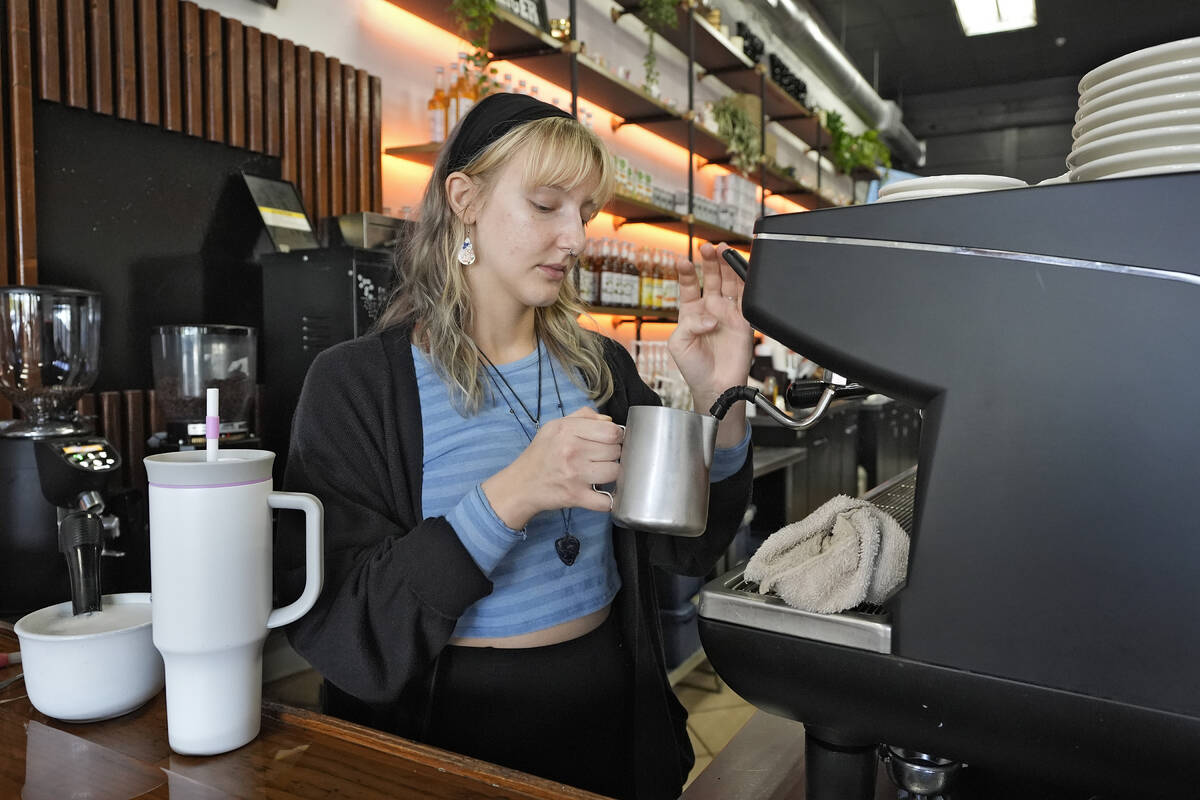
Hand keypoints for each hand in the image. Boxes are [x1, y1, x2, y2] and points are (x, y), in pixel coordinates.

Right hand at [482, 407, 622, 529]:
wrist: (520, 484)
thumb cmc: (540, 455)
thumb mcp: (555, 426)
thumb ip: (583, 417)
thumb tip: (609, 421)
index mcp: (567, 430)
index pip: (611, 431)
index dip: (616, 436)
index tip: (610, 441)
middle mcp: (571, 450)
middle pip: (615, 451)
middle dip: (613, 455)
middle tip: (602, 458)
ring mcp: (575, 475)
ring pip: (615, 472)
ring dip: (612, 474)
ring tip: (601, 473)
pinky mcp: (576, 496)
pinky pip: (606, 500)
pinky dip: (609, 500)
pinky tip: (603, 493)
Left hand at [668, 242, 753, 414]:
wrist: (714, 387)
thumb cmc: (693, 368)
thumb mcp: (678, 344)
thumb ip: (689, 325)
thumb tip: (710, 317)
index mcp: (691, 312)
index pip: (689, 286)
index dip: (686, 273)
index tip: (682, 261)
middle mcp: (711, 310)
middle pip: (711, 278)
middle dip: (709, 262)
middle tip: (707, 248)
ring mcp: (728, 315)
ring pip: (730, 283)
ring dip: (727, 266)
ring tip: (723, 250)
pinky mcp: (743, 323)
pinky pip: (747, 300)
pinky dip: (746, 284)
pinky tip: (742, 271)